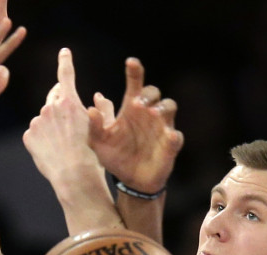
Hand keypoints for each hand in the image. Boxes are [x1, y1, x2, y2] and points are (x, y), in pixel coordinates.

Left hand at [23, 48, 105, 187]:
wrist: (74, 176)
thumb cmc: (93, 154)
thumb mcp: (103, 128)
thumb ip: (103, 107)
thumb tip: (98, 95)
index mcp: (70, 102)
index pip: (66, 75)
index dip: (65, 61)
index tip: (64, 52)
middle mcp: (51, 108)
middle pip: (54, 96)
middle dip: (61, 101)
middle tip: (69, 119)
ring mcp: (37, 121)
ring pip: (45, 116)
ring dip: (52, 123)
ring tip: (63, 143)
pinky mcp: (29, 136)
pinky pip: (36, 132)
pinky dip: (43, 138)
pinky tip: (53, 150)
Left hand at [87, 58, 183, 192]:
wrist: (129, 180)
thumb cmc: (114, 156)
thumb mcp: (98, 142)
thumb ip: (95, 126)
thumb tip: (91, 107)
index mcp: (130, 109)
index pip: (135, 85)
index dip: (135, 72)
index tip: (131, 62)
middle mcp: (148, 113)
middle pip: (154, 93)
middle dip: (148, 94)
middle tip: (137, 102)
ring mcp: (161, 127)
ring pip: (169, 107)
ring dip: (162, 108)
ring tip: (152, 113)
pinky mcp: (170, 145)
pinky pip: (176, 137)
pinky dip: (173, 136)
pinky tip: (169, 137)